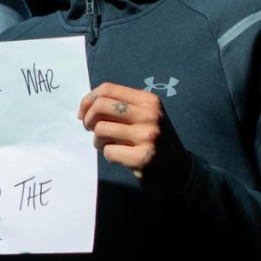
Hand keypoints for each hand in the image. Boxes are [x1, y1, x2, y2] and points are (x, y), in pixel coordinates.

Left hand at [77, 82, 191, 197]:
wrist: (178, 171)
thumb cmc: (153, 141)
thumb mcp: (144, 116)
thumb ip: (120, 107)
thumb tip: (85, 107)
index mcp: (149, 100)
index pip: (109, 89)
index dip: (89, 100)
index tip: (82, 112)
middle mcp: (150, 115)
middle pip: (101, 106)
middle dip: (88, 118)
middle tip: (90, 129)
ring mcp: (147, 136)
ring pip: (101, 129)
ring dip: (97, 140)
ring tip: (106, 145)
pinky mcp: (142, 158)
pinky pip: (109, 151)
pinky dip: (108, 155)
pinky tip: (119, 157)